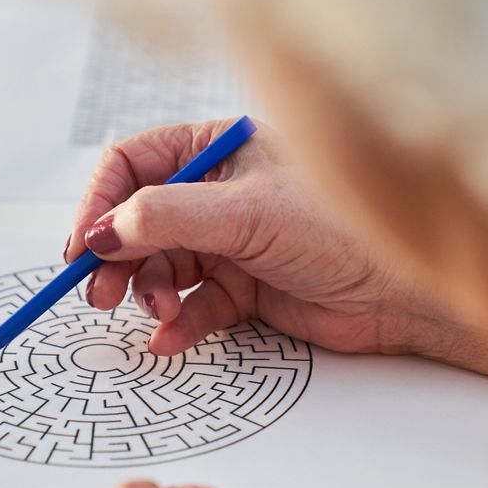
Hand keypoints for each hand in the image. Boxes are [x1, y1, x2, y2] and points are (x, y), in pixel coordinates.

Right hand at [66, 119, 487, 376]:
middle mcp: (218, 194)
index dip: (101, 205)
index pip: (133, 165)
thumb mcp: (247, 213)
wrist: (402, 293)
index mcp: (218, 150)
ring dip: (151, 293)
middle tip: (101, 292)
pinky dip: (178, 324)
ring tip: (162, 311)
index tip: (84, 247)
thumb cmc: (344, 231)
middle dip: (117, 257)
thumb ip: (167, 218)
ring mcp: (230, 243)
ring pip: (162, 268)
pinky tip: (173, 337)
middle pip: (139, 221)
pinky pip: (193, 306)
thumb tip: (104, 231)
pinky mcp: (244, 290)